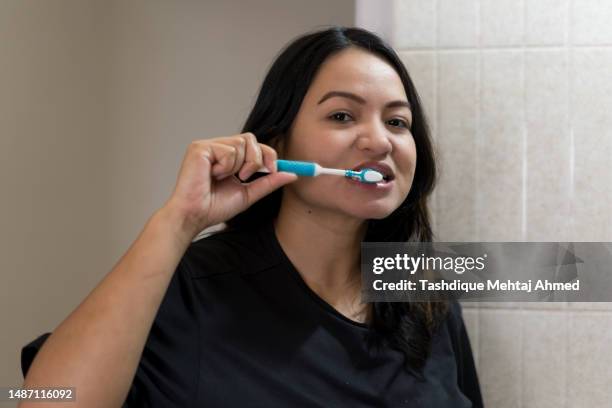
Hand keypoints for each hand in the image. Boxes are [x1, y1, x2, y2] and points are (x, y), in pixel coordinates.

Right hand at [162, 132, 296, 237]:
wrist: (195, 215)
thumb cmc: (214, 207)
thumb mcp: (248, 193)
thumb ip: (268, 182)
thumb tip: (292, 174)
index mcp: (228, 157)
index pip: (254, 145)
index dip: (268, 154)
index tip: (274, 169)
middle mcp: (218, 148)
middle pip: (250, 138)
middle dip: (256, 159)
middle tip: (246, 176)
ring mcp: (208, 146)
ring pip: (241, 143)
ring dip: (238, 166)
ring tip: (222, 179)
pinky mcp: (200, 147)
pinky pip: (228, 150)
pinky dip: (226, 167)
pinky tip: (212, 176)